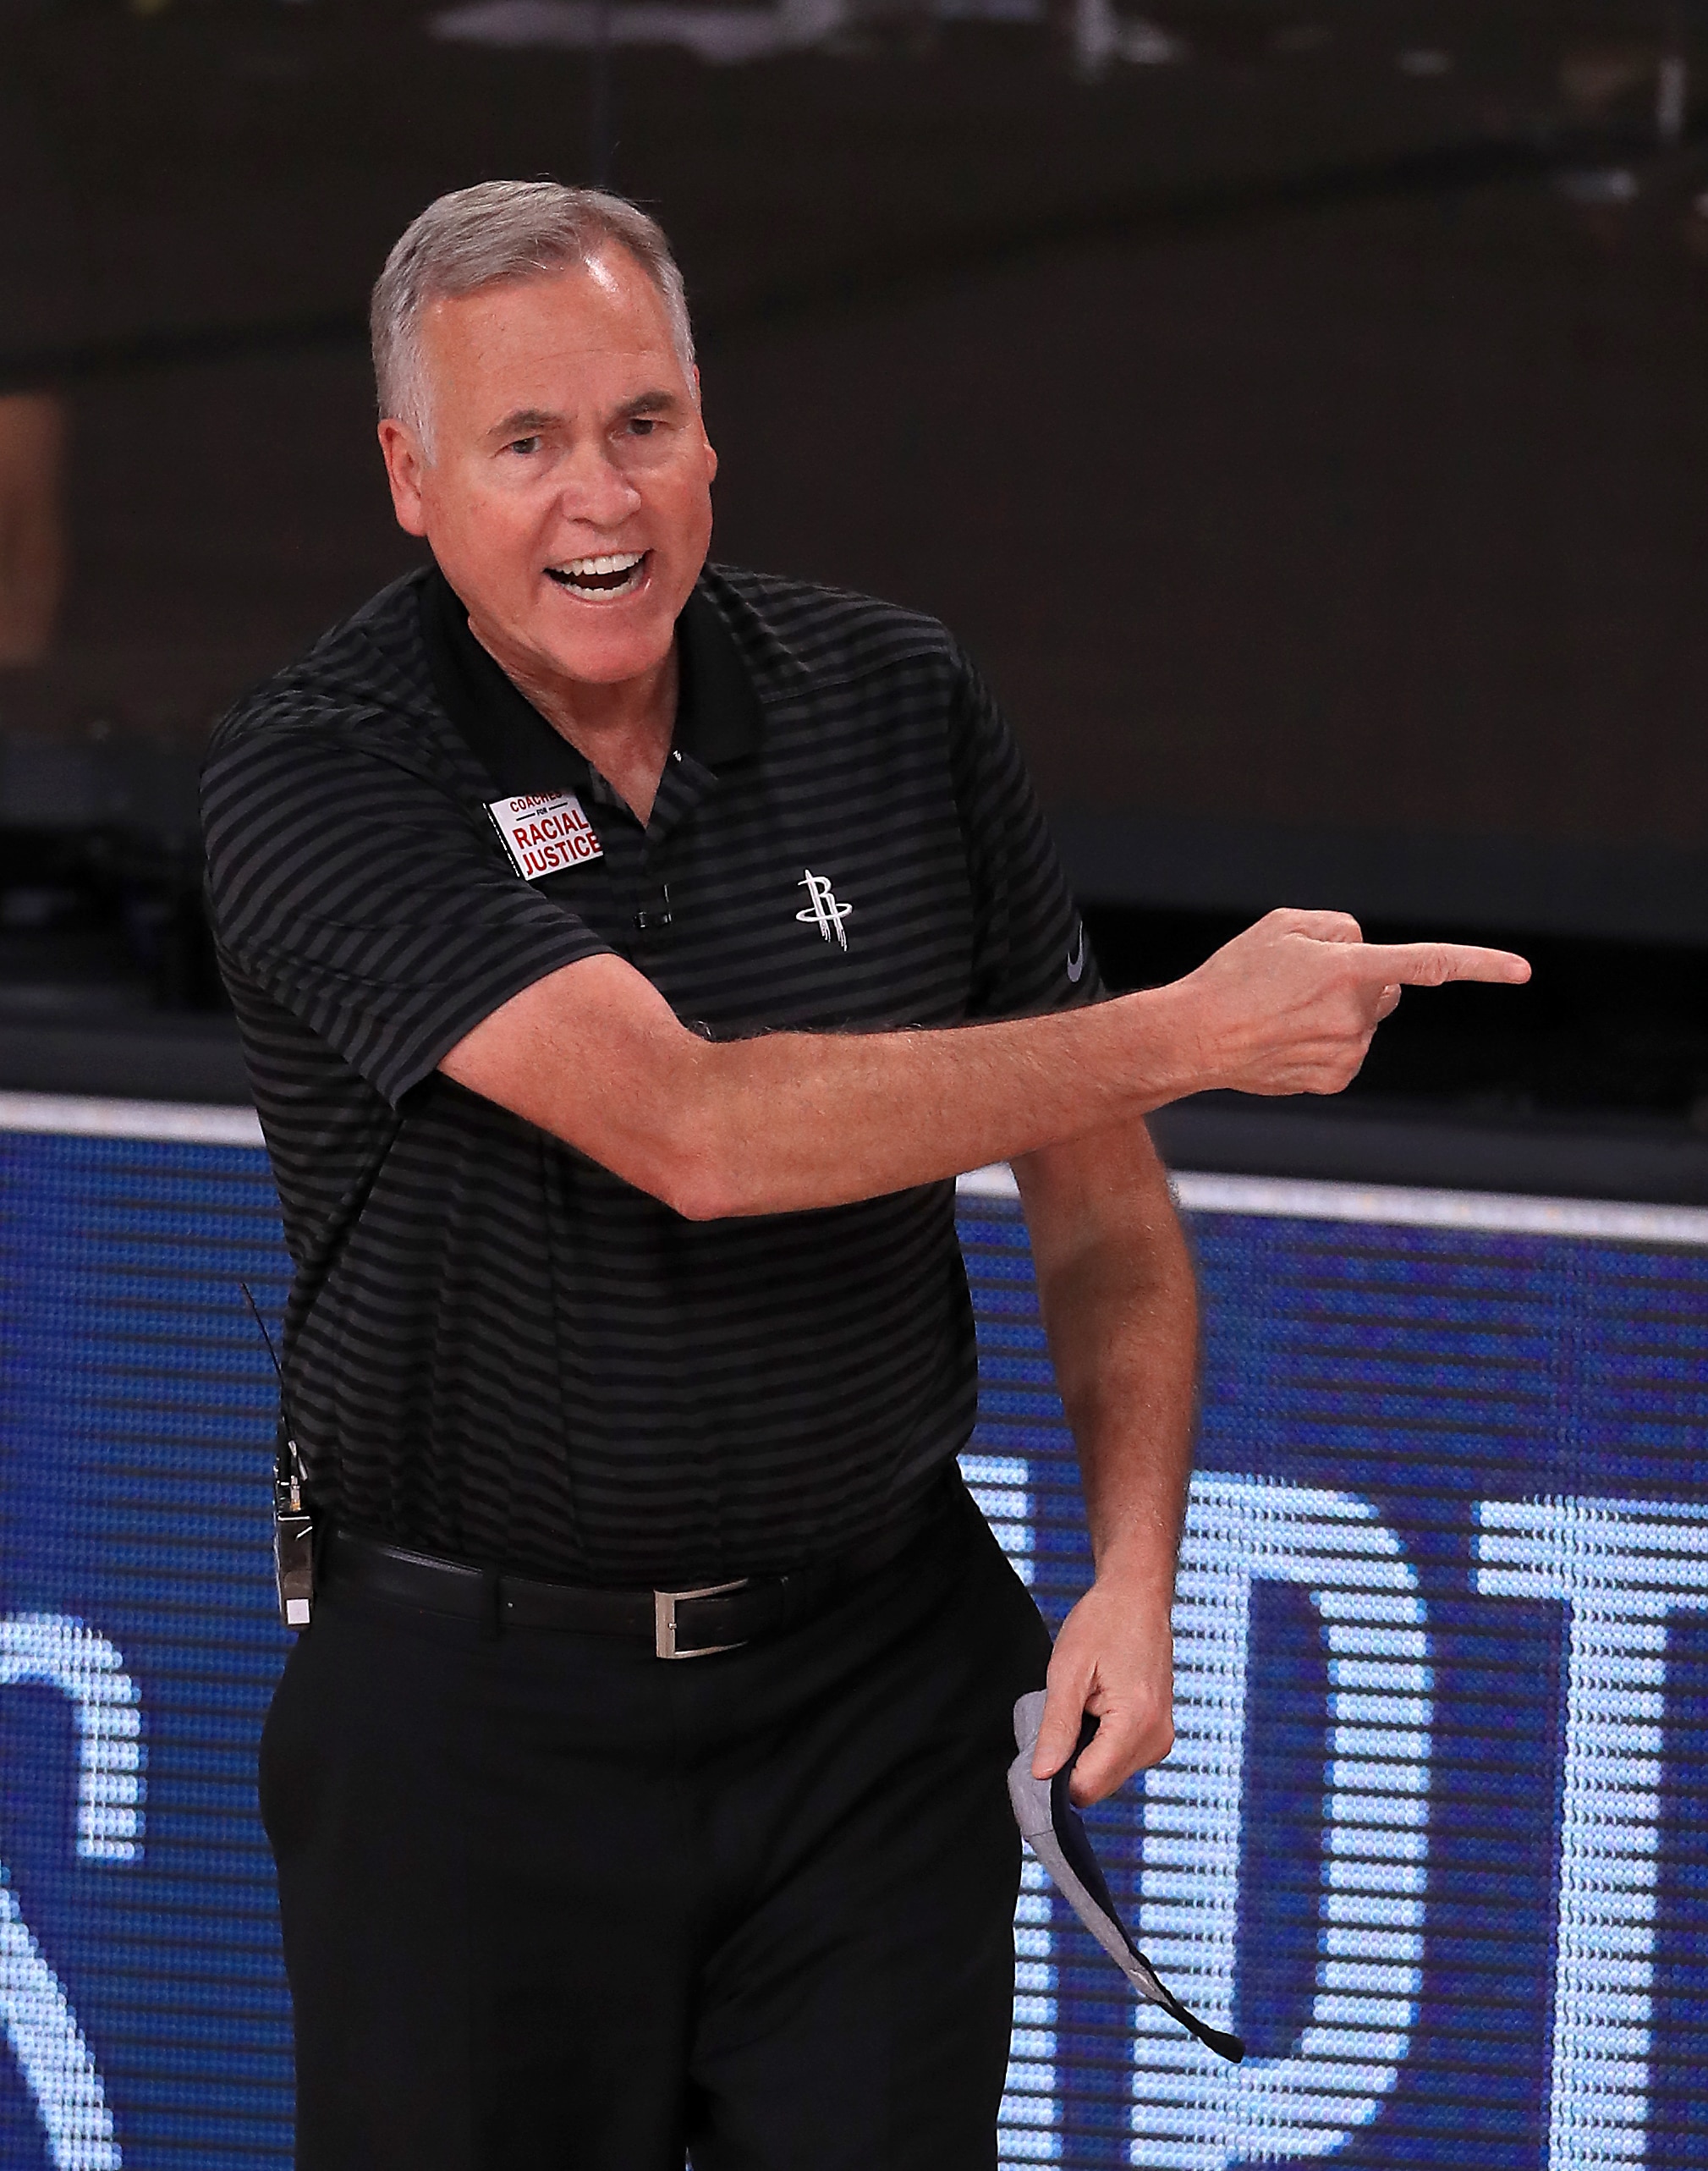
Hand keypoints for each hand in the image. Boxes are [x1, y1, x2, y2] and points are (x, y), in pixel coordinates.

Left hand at [1030, 1575, 1174, 1806]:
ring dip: (1086, 1752)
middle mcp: (1156, 1739)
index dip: (1056, 1776)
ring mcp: (1161, 1739)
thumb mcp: (1067, 1670)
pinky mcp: (1159, 1735)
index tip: (1042, 1746)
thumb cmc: (1103, 1622)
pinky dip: (1101, 1745)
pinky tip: (1096, 1709)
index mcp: (1136, 1724)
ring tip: (1084, 1705)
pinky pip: (1120, 1759)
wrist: (1137, 1597)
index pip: (1088, 1786)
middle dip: (1072, 1762)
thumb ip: (1057, 1727)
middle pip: (1099, 1786)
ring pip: (1109, 1775)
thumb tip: (1042, 1774)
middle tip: (1064, 1714)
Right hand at [1167, 907, 1530, 1097]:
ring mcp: (1348, 1052)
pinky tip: (1288, 1040)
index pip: (1429, 963)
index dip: (1481, 965)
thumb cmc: (1234, 975)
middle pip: (1388, 989)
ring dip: (1340, 1013)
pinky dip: (1328, 1042)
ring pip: (1366, 1023)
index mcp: (1349, 970)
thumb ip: (1338, 926)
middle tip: (1304, 982)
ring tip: (1284, 1014)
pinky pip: (1350, 1051)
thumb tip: (1365, 949)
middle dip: (1363, 982)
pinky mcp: (1335, 1079)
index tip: (1523, 971)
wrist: (1194, 1037)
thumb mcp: (1283, 924)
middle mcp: (1355, 1015)